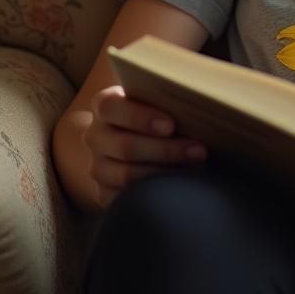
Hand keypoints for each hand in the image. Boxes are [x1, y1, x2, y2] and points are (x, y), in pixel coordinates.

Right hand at [84, 85, 208, 208]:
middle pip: (125, 146)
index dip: (140, 117)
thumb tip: (198, 100)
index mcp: (105, 105)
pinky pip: (124, 198)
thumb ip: (166, 95)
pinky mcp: (102, 192)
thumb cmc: (156, 111)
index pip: (111, 108)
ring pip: (127, 175)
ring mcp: (97, 166)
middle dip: (166, 150)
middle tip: (199, 151)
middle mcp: (95, 136)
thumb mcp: (156, 98)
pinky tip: (178, 187)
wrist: (136, 139)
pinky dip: (153, 194)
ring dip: (164, 173)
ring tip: (196, 169)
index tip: (171, 125)